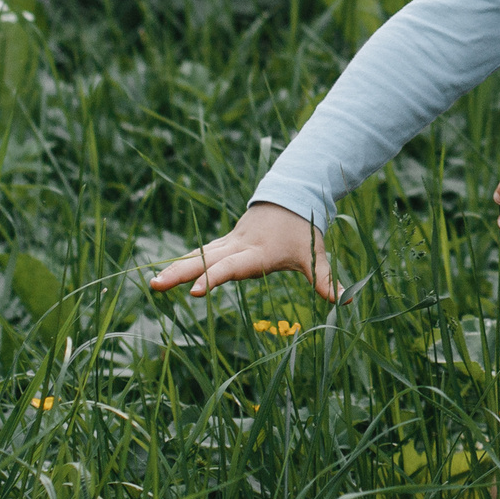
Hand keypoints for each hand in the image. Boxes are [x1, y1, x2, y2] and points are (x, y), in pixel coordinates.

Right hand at [149, 202, 338, 301]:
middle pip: (206, 260)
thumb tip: (346, 300)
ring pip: (198, 255)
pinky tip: (164, 275)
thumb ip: (326, 280)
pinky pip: (200, 253)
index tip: (196, 292)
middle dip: (181, 273)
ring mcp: (228, 243)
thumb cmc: (303, 231)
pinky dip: (182, 263)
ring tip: (153, 284)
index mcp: (259, 252)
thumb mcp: (315, 255)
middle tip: (156, 286)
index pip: (234, 267)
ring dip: (175, 269)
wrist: (290, 198)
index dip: (216, 278)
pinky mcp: (224, 244)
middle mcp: (239, 246)